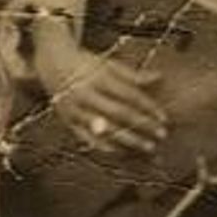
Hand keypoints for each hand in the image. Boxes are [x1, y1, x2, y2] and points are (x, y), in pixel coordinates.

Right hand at [35, 42, 167, 155]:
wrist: (51, 63)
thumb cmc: (86, 63)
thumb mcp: (107, 63)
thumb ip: (132, 74)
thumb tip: (158, 77)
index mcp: (98, 77)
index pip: (129, 94)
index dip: (148, 107)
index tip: (164, 118)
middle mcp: (85, 94)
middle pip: (118, 114)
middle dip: (142, 126)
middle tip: (161, 136)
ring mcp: (75, 110)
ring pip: (105, 130)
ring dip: (128, 141)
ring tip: (148, 148)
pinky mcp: (67, 122)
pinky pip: (87, 139)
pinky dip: (106, 147)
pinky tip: (123, 154)